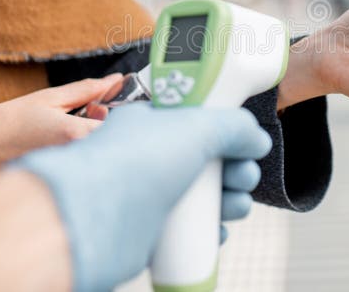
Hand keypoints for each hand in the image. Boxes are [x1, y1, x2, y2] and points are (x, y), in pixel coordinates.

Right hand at [0, 73, 122, 174]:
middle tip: (82, 114)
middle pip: (110, 140)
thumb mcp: (49, 98)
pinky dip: (80, 150)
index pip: (117, 124)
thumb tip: (114, 82)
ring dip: (92, 137)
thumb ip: (87, 90)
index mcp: (75, 134)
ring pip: (97, 151)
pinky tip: (59, 143)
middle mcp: (76, 156)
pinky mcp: (62, 178)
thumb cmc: (9, 123)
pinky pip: (83, 162)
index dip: (112, 111)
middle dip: (103, 125)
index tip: (100, 103)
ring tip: (65, 129)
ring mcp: (69, 170)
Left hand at [13, 102, 271, 291]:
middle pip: (205, 159)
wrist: (93, 221)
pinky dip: (208, 230)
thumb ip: (234, 126)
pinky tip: (217, 230)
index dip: (226, 128)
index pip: (197, 118)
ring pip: (200, 194)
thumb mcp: (197, 125)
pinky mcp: (148, 229)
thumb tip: (255, 138)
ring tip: (235, 203)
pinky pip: (187, 228)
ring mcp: (147, 193)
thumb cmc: (131, 164)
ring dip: (228, 199)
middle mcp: (148, 155)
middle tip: (243, 175)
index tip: (245, 138)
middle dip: (234, 167)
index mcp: (152, 121)